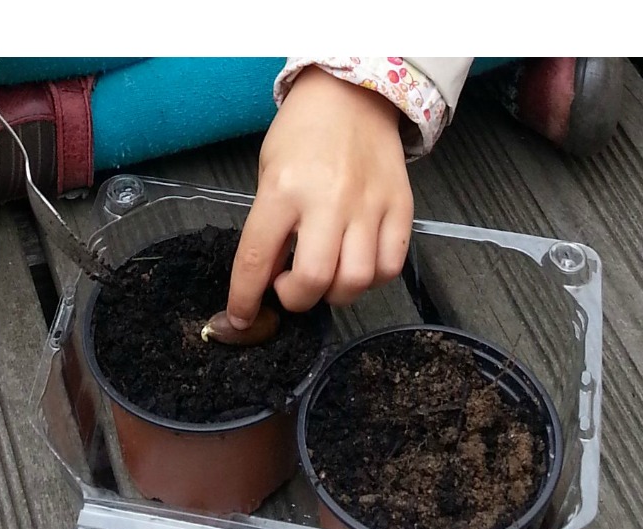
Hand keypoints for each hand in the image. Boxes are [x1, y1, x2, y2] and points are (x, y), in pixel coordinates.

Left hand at [227, 71, 412, 330]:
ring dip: (335, 293)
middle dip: (295, 299)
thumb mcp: (269, 173)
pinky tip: (358, 264)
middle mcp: (327, 200)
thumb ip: (269, 225)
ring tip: (327, 276)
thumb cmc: (303, 133)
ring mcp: (369, 206)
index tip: (241, 318)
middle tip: (291, 287)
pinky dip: (372, 279)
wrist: (353, 96)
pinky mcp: (400, 208)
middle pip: (312, 279)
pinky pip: (390, 266)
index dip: (245, 299)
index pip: (257, 258)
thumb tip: (268, 278)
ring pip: (355, 280)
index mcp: (283, 189)